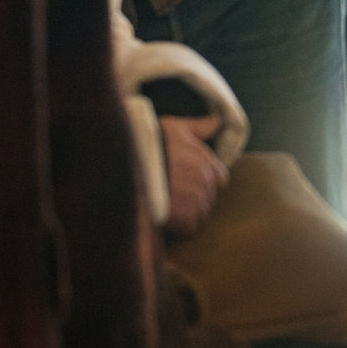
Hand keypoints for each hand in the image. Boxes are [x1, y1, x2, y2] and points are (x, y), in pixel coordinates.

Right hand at [161, 115, 227, 235]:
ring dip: (188, 210)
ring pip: (200, 212)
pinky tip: (166, 213)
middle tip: (175, 191)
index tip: (189, 178)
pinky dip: (180, 223)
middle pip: (209, 196)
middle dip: (196, 195)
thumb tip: (218, 122)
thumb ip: (200, 127)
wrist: (126, 163)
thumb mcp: (176, 127)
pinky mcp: (182, 217)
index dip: (205, 179)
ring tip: (169, 202)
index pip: (220, 178)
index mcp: (206, 160)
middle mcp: (204, 180)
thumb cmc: (150, 142)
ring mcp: (194, 199)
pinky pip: (189, 226)